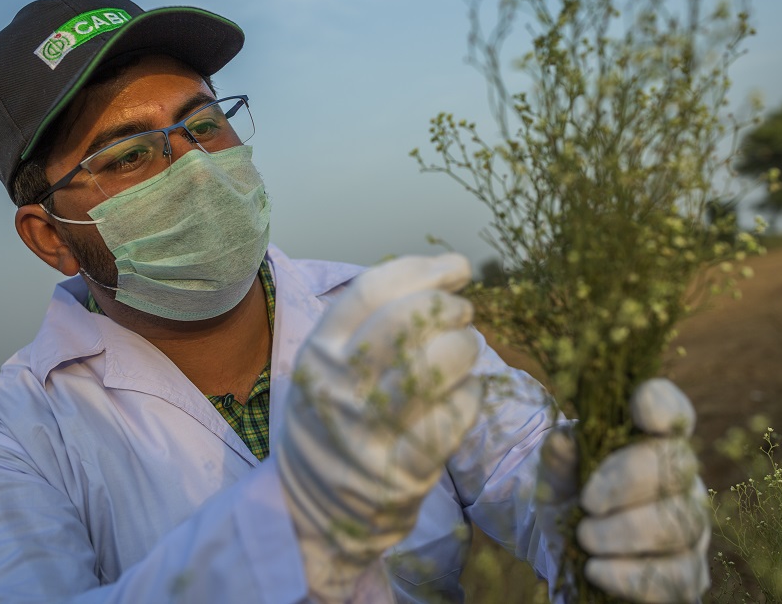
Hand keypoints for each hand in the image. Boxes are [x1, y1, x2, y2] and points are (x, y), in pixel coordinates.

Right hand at [275, 254, 483, 601]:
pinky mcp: (402, 470)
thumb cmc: (333, 421)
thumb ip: (371, 322)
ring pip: (435, 366)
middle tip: (463, 314)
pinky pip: (454, 415)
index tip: (457, 269)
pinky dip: (469, 395)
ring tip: (466, 350)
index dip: (424, 270)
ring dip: (465, 348)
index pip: (372, 291)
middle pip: (407, 321)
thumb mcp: (327, 366)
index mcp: (318, 354)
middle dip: (449, 307)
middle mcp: (339, 388)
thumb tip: (448, 272)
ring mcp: (369, 431)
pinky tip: (464, 393)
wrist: (312, 511)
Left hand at [540, 378, 709, 603]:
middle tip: (586, 502)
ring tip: (584, 538)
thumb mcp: (555, 478)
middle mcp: (681, 480)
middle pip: (678, 466)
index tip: (640, 409)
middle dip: (626, 481)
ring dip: (624, 532)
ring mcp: (690, 527)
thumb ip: (559, 459)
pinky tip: (596, 570)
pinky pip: (675, 577)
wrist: (566, 556)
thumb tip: (563, 441)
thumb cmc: (569, 502)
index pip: (671, 410)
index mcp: (652, 442)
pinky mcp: (688, 575)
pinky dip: (629, 576)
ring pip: (678, 524)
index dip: (663, 404)